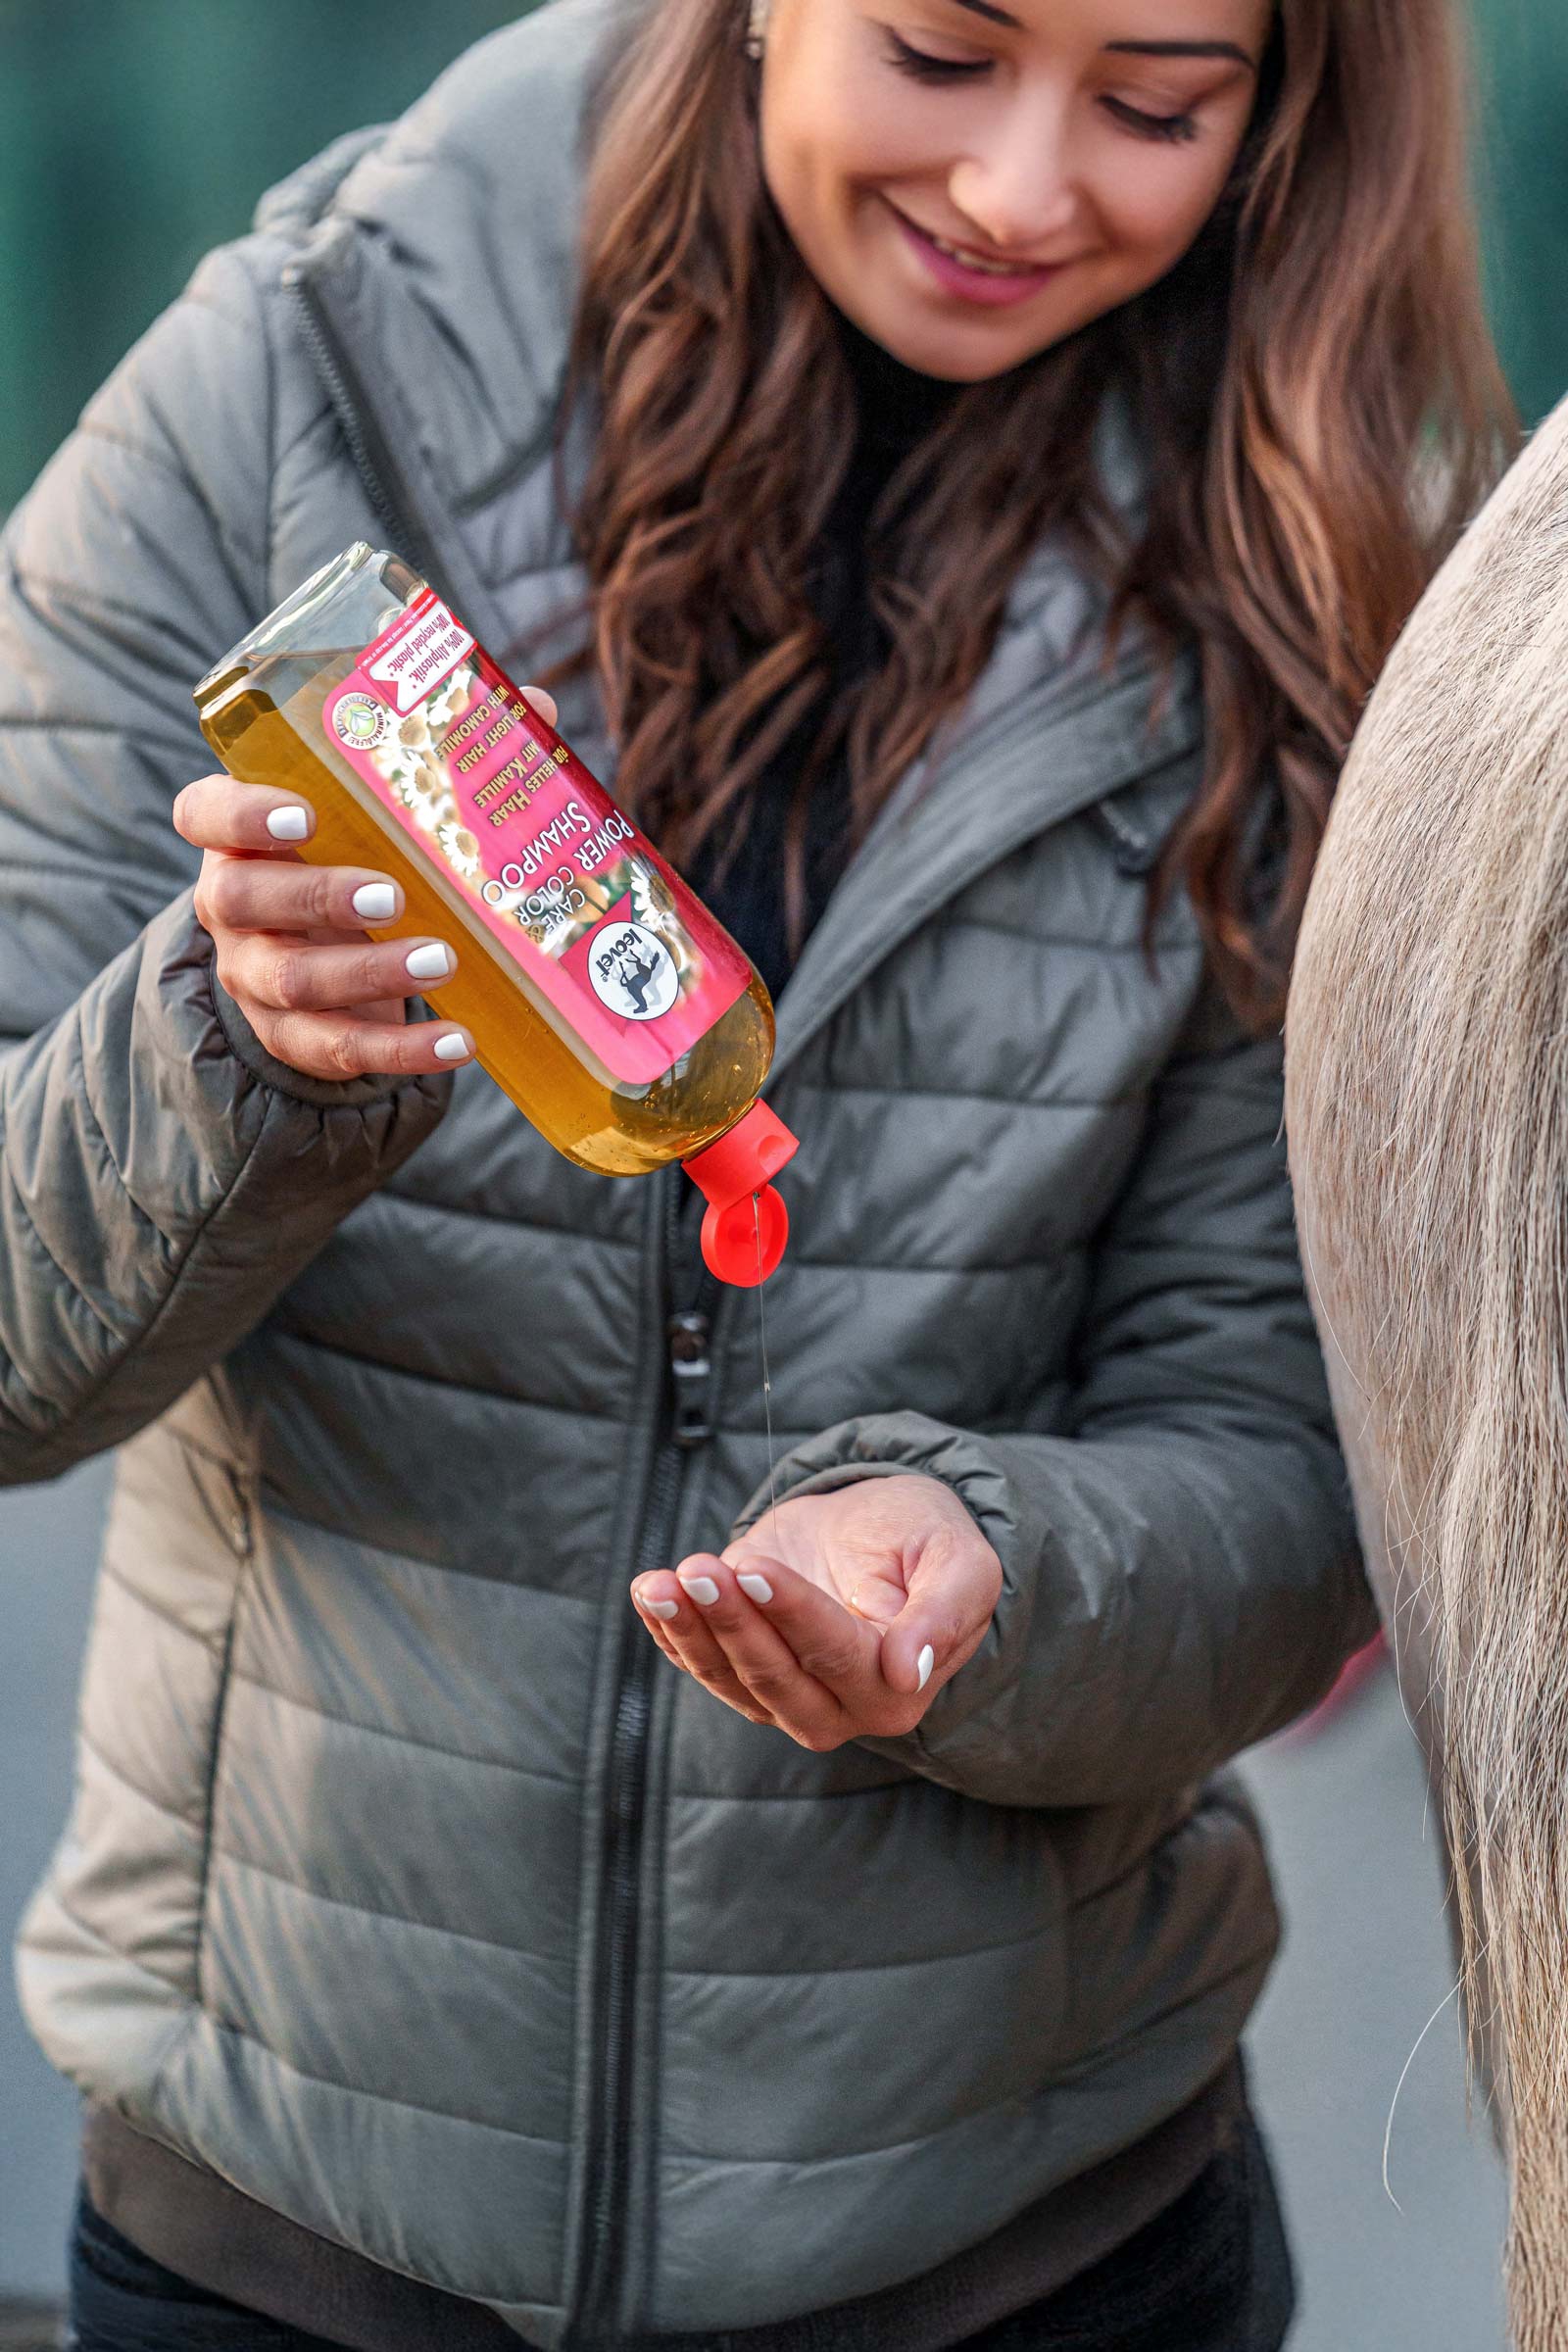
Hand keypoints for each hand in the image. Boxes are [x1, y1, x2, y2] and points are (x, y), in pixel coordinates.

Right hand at [175, 686, 556, 1082]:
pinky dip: (400, 1052)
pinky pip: (336, 1049)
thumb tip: (536, 706)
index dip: (242, 814)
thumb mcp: (382, 806)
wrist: (336, 951)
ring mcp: (254, 974)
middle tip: (393, 894)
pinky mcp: (293, 1036)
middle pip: (242, 899)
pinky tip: (460, 1043)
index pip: (203, 811)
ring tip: (442, 962)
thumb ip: (444, 753)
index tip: (303, 813)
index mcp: (239, 830)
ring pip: (291, 981)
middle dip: (318, 896)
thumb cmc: (361, 851)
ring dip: (368, 974)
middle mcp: (230, 902)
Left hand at [632, 1473, 1001, 1750]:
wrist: (884, 1529)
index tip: (754, 1565)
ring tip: (661, 1580)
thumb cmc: (928, 1540)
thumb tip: (908, 1674)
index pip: (837, 1655)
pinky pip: (700, 1665)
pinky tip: (650, 1592)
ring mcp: (787, 1697)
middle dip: (732, 1621)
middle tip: (700, 1566)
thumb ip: (943, 1614)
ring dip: (689, 1630)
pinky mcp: (745, 1673)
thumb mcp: (960, 1562)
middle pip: (776, 1677)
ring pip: (729, 1679)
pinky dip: (668, 1632)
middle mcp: (842, 1708)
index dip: (792, 1612)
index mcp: (898, 1688)